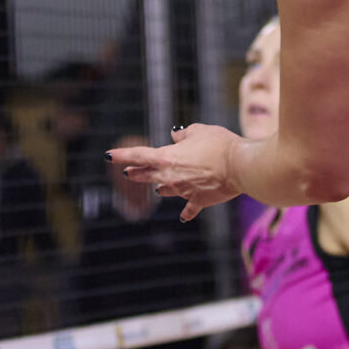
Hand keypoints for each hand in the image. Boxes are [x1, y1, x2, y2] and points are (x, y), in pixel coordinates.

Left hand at [108, 124, 242, 221]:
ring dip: (160, 189)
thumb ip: (184, 134)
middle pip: (147, 175)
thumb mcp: (200, 131)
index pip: (138, 155)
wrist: (240, 167)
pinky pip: (189, 208)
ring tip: (157, 190)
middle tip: (127, 173)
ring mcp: (184, 191)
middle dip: (136, 173)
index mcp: (167, 157)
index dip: (121, 155)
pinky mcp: (199, 201)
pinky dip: (186, 211)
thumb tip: (175, 135)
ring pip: (166, 190)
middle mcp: (171, 177)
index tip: (108, 156)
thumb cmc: (219, 144)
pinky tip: (183, 217)